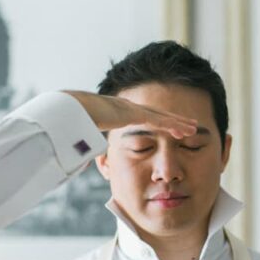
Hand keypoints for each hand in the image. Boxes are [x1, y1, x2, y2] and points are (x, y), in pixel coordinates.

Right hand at [64, 91, 197, 138]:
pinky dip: (172, 125)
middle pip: (157, 114)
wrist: (64, 107)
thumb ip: (91, 142)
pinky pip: (156, 121)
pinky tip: (184, 130)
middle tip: (191, 125)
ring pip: (161, 117)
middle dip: (175, 120)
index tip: (172, 127)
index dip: (160, 122)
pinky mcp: (131, 113)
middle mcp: (127, 108)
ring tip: (195, 127)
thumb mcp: (84, 132)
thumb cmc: (70, 120)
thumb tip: (89, 152)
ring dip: (179, 123)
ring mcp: (130, 109)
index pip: (143, 117)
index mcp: (117, 111)